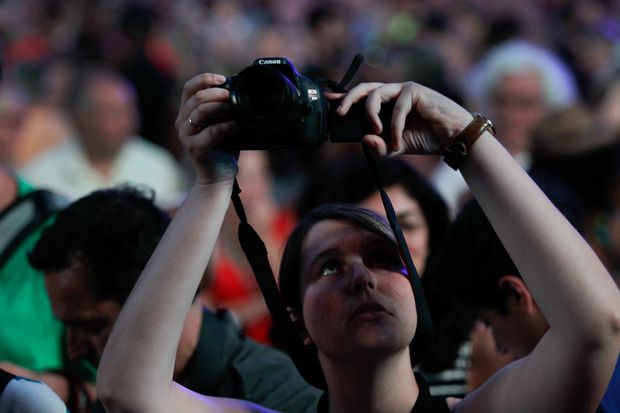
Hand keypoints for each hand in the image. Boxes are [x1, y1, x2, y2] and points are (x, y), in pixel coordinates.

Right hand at [175, 73, 239, 184]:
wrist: (217, 178)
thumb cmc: (223, 149)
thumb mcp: (221, 123)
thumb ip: (223, 108)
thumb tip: (238, 90)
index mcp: (186, 113)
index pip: (189, 88)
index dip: (205, 79)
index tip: (223, 80)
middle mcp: (182, 123)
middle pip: (197, 97)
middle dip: (218, 93)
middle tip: (233, 96)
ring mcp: (186, 135)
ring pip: (202, 111)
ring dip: (223, 107)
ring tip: (236, 110)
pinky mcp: (195, 148)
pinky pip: (213, 131)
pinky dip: (229, 125)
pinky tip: (239, 125)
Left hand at [335, 82, 472, 155]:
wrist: (453, 138)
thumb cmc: (426, 138)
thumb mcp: (397, 147)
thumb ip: (380, 147)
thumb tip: (364, 140)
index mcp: (386, 104)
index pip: (361, 97)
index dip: (343, 97)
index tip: (328, 101)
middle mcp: (392, 93)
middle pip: (363, 88)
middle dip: (348, 99)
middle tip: (340, 113)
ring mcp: (404, 90)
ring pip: (376, 94)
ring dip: (370, 114)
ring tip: (375, 131)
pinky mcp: (415, 91)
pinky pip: (397, 107)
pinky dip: (394, 125)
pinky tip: (397, 139)